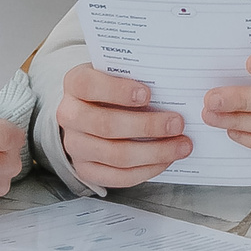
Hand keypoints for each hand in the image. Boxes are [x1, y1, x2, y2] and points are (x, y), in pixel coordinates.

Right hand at [58, 63, 191, 190]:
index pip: (88, 85)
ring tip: (181, 145)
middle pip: (106, 125)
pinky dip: (147, 170)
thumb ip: (137, 76)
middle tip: (177, 123)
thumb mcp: (118, 74)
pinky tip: (166, 160)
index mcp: (75, 83)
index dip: (118, 91)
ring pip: (115, 155)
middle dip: (147, 126)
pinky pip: (118, 177)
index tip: (147, 94)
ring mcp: (74, 145)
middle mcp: (69, 115)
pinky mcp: (85, 170)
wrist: (90, 112)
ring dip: (154, 152)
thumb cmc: (112, 89)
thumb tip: (171, 87)